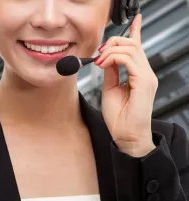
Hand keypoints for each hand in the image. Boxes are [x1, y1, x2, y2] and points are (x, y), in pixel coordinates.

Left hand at [94, 14, 157, 156]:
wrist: (126, 135)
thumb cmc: (119, 117)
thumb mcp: (110, 89)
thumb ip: (111, 72)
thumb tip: (105, 59)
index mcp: (139, 74)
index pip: (138, 48)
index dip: (136, 32)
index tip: (134, 19)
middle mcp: (145, 73)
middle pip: (132, 44)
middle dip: (113, 42)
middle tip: (99, 54)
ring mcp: (146, 77)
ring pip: (130, 49)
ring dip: (110, 51)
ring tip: (99, 61)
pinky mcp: (144, 82)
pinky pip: (129, 60)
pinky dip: (113, 58)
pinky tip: (103, 65)